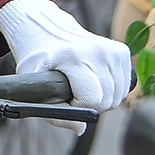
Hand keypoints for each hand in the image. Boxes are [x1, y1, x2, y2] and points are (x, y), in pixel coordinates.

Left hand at [0, 0, 133, 129]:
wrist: (42, 25)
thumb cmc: (35, 54)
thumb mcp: (30, 80)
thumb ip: (51, 110)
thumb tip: (79, 129)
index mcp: (74, 56)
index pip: (92, 98)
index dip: (78, 106)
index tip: (65, 99)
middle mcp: (98, 51)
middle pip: (107, 100)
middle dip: (90, 105)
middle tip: (72, 95)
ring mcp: (113, 50)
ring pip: (118, 95)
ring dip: (101, 99)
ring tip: (80, 87)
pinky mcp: (122, 51)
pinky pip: (124, 85)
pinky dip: (111, 89)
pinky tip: (93, 81)